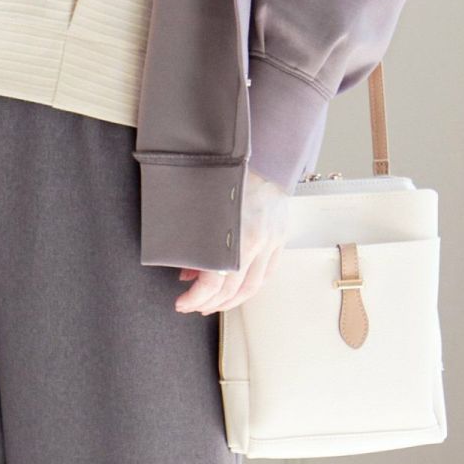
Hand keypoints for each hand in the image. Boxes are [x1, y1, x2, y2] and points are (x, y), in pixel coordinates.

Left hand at [174, 168, 289, 314]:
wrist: (265, 156)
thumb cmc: (232, 174)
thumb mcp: (204, 204)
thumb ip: (194, 239)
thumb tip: (188, 271)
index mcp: (237, 234)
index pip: (216, 281)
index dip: (197, 296)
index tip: (182, 302)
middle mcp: (257, 243)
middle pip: (234, 288)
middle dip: (211, 302)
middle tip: (194, 306)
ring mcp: (272, 242)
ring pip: (254, 286)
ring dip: (232, 300)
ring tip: (213, 304)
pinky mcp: (280, 239)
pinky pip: (268, 273)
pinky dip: (252, 287)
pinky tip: (238, 290)